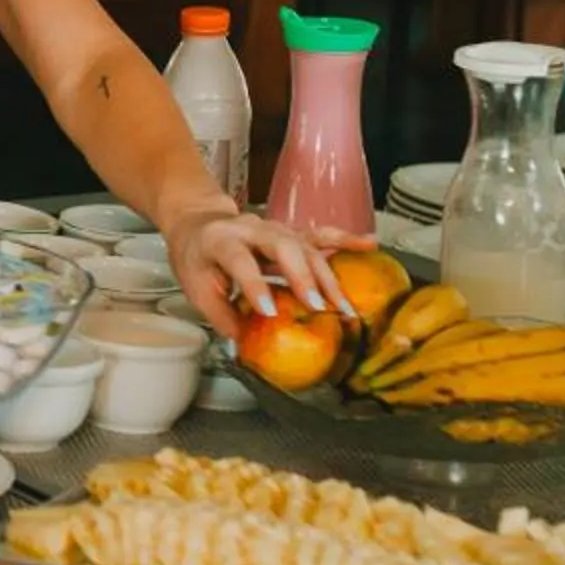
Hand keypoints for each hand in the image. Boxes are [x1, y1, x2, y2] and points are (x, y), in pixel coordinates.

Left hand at [165, 202, 353, 335]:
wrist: (197, 220)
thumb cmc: (196, 256)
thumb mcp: (195, 286)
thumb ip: (220, 315)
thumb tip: (245, 344)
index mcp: (220, 240)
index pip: (239, 259)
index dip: (254, 284)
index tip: (269, 310)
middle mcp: (250, 229)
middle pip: (282, 245)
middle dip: (303, 276)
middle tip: (318, 306)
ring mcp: (274, 228)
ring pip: (305, 245)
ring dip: (327, 275)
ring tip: (344, 303)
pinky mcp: (291, 232)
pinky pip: (321, 235)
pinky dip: (346, 239)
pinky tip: (370, 245)